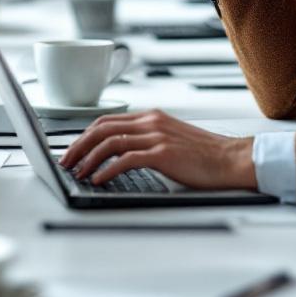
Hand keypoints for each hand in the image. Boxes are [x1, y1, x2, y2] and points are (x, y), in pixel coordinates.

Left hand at [60, 109, 256, 189]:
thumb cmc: (203, 155)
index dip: (85, 135)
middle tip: (66, 162)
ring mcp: (157, 136)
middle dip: (79, 145)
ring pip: (110, 142)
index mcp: (152, 117)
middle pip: (103, 128)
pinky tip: (98, 179)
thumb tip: (118, 155)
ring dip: (88, 158)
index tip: (73, 149)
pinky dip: (107, 169)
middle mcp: (151, 122)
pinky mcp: (163, 153)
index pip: (107, 121)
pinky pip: (126, 159)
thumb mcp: (171, 139)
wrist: (230, 159)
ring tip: (77, 172)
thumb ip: (147, 140)